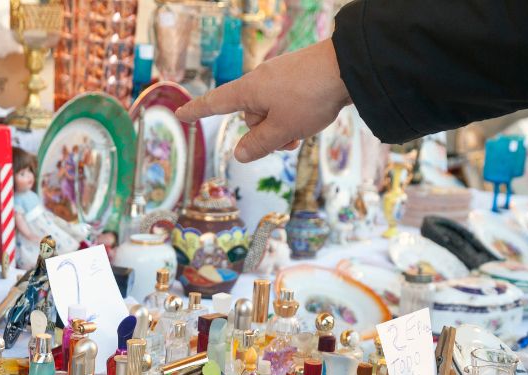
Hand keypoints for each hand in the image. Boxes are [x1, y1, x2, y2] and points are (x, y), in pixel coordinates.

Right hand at [176, 40, 350, 162]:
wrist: (348, 68)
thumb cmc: (310, 97)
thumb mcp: (282, 130)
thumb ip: (258, 145)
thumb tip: (239, 154)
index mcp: (249, 90)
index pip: (216, 103)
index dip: (197, 111)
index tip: (180, 114)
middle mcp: (261, 81)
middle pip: (251, 117)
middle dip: (266, 133)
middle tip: (289, 139)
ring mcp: (280, 79)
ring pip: (271, 114)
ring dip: (283, 129)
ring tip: (303, 131)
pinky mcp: (297, 79)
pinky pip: (286, 104)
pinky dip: (294, 118)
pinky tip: (311, 120)